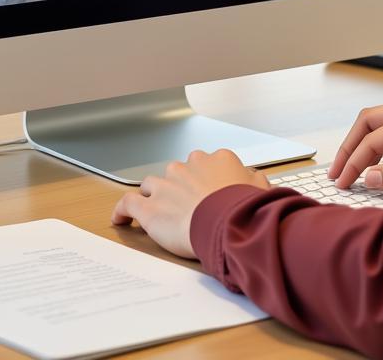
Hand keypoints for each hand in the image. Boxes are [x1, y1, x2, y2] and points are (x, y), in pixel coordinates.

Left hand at [111, 149, 269, 258]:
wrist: (225, 223)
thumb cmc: (243, 208)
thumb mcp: (260, 188)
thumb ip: (253, 178)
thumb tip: (252, 176)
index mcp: (216, 159)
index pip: (206, 164)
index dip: (205, 180)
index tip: (207, 192)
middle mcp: (189, 166)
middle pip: (178, 172)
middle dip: (179, 186)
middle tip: (187, 206)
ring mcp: (166, 185)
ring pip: (152, 184)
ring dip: (154, 196)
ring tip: (156, 211)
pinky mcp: (150, 207)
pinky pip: (128, 203)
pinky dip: (123, 210)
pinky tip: (122, 219)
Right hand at [328, 98, 382, 191]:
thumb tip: (368, 176)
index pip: (373, 140)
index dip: (353, 162)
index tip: (342, 182)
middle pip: (370, 120)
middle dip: (351, 145)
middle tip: (337, 171)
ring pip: (382, 121)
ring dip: (364, 142)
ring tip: (351, 167)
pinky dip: (380, 142)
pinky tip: (377, 160)